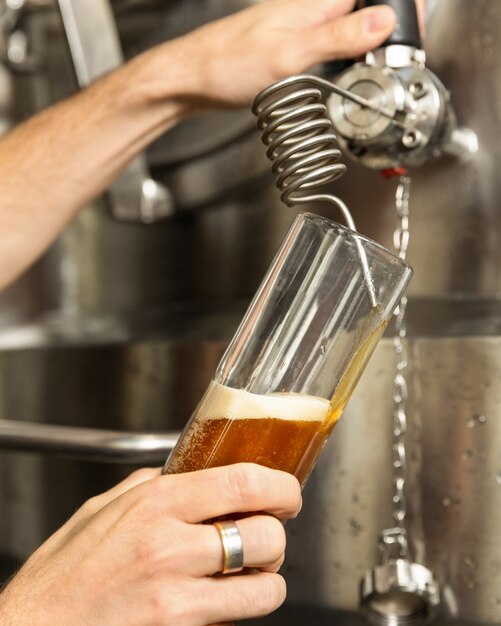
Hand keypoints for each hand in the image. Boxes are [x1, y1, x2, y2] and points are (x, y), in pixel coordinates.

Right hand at [0, 464, 301, 625]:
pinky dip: (247, 607)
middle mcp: (169, 545)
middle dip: (277, 534)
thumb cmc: (60, 578)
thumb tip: (183, 473)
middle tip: (267, 534)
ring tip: (252, 572)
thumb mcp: (99, 512)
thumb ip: (147, 487)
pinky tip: (228, 600)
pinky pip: (240, 618)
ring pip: (264, 582)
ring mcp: (176, 594)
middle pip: (264, 532)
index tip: (287, 492)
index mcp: (153, 503)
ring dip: (268, 577)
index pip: (243, 480)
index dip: (280, 485)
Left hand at [140, 0, 398, 107]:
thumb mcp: (290, 55)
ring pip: (354, 30)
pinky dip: (347, 62)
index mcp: (318, 1)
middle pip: (369, 12)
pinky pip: (334, 47)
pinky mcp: (298, 45)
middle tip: (390, 67)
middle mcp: (315, 9)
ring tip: (372, 76)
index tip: (410, 41)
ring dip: (368, 51)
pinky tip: (345, 79)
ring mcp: (306, 27)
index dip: (401, 13)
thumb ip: (338, 38)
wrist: (194, 78)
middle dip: (388, 37)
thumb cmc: (229, 65)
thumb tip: (384, 22)